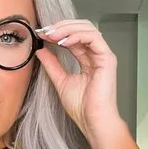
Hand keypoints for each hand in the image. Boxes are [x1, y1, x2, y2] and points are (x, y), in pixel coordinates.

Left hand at [35, 20, 120, 140]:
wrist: (93, 121)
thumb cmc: (82, 108)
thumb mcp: (60, 81)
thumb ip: (51, 65)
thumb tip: (40, 50)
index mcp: (87, 60)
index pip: (73, 37)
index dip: (57, 33)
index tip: (41, 34)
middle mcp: (96, 55)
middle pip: (81, 28)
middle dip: (61, 26)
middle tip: (45, 30)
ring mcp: (103, 55)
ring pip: (87, 28)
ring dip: (67, 28)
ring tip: (51, 34)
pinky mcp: (107, 58)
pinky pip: (93, 37)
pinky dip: (77, 35)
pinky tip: (63, 42)